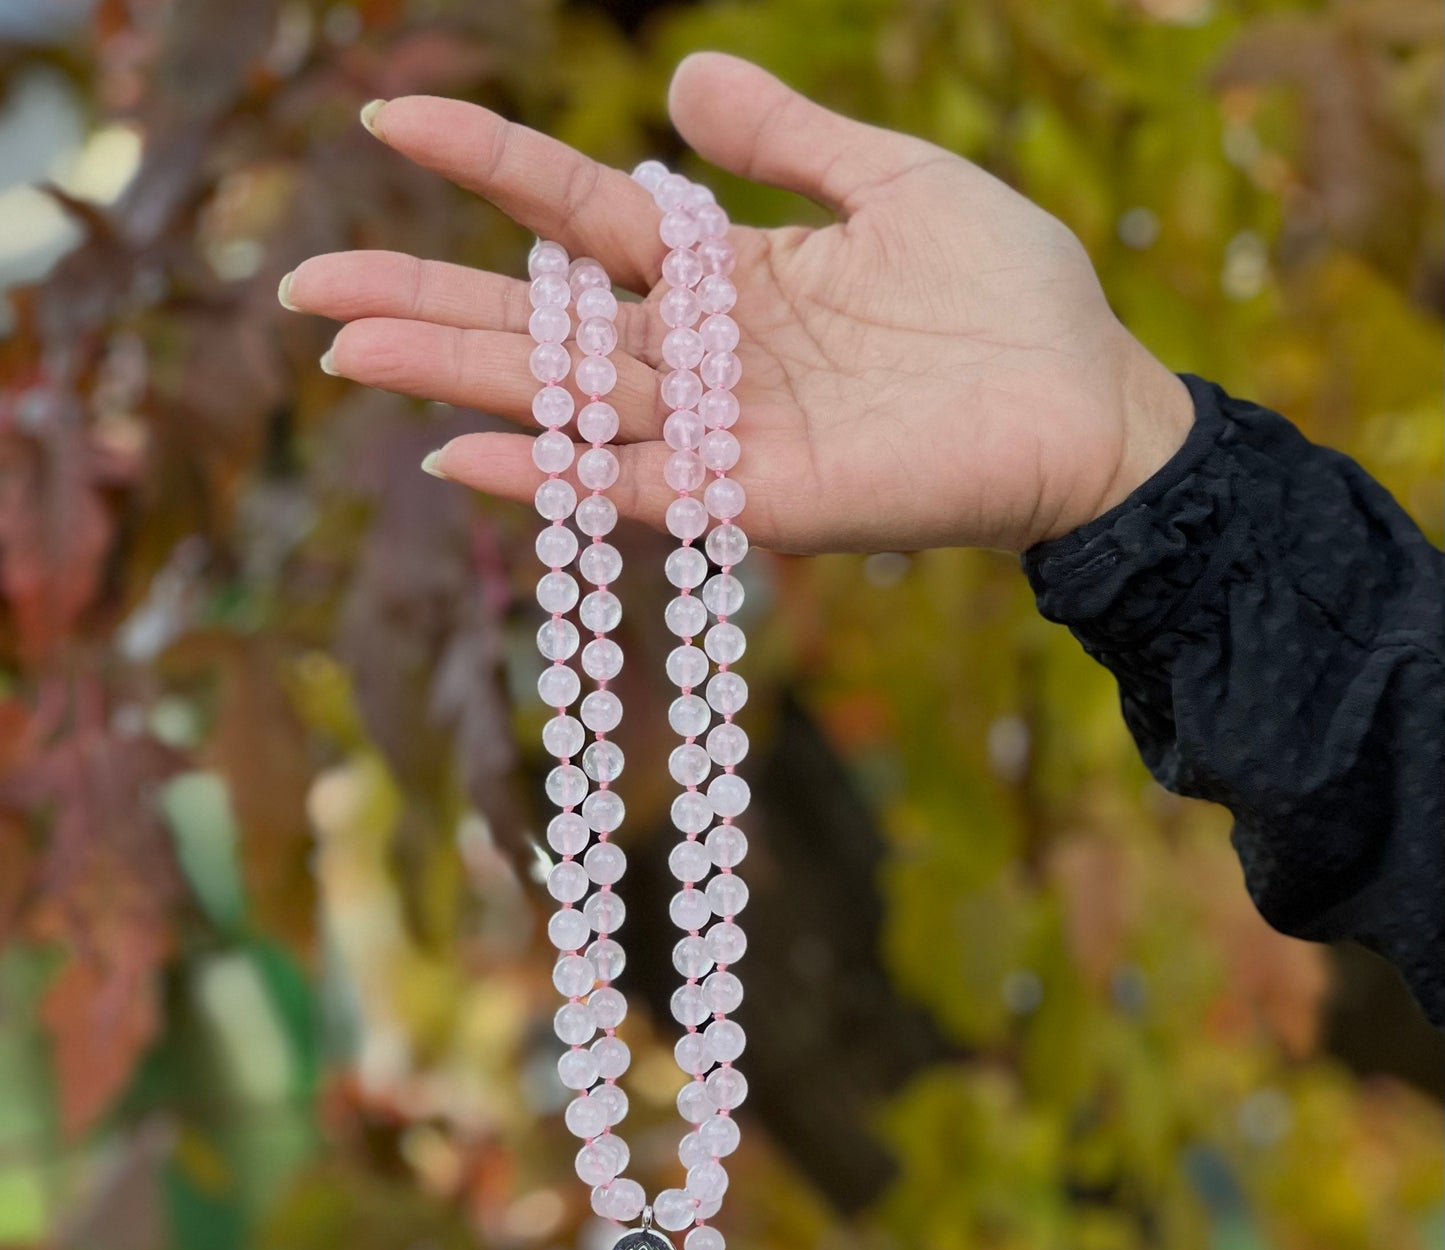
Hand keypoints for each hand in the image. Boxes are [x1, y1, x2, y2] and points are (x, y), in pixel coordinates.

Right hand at [284, 53, 1193, 554]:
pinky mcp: (766, 502)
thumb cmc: (1009, 298)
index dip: (491, 169)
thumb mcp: (895, 184)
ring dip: (458, 378)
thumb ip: (788, 140)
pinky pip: (642, 489)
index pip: (584, 216)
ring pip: (570, 402)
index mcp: (730, 273)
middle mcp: (708, 358)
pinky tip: (464, 452)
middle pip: (545, 323)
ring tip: (347, 350)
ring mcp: (730, 433)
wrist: (1092, 405)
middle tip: (304, 284)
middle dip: (425, 299)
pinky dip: (558, 475)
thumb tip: (679, 78)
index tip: (391, 117)